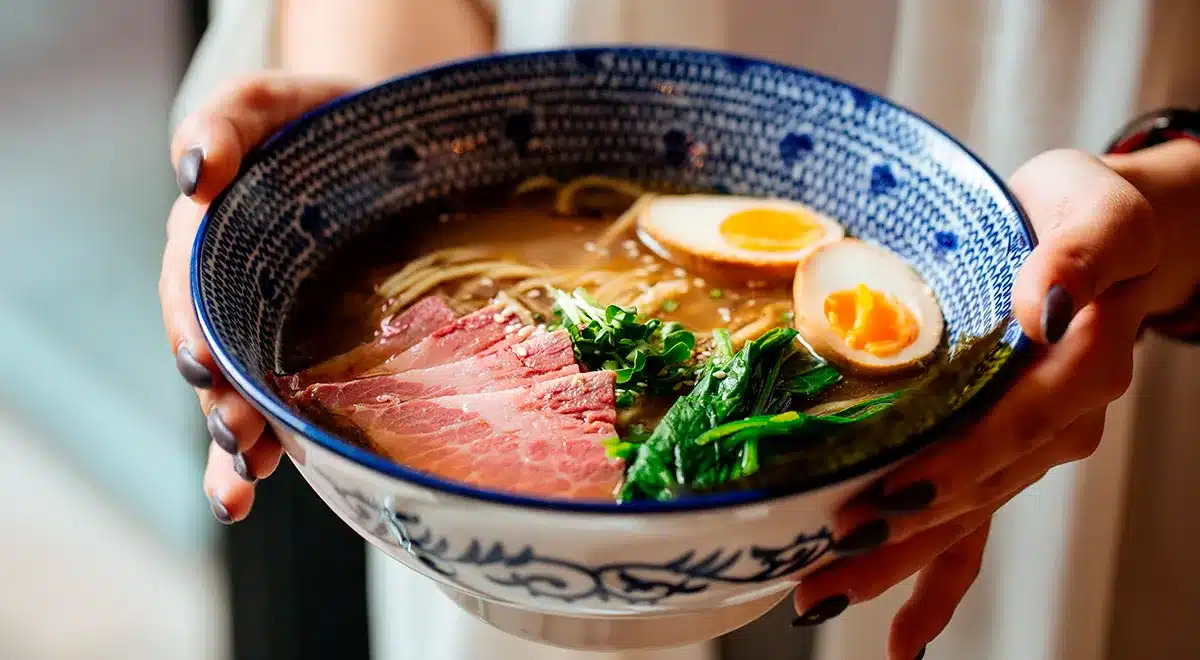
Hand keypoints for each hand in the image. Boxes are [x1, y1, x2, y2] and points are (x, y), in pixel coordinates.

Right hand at [161, 73, 354, 523]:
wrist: (390, 145)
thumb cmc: (322, 123)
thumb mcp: (269, 104)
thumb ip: (226, 123)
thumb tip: (192, 173)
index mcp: (215, 244)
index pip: (192, 292)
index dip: (193, 329)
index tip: (203, 362)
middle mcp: (235, 297)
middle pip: (215, 358)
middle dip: (220, 402)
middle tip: (234, 434)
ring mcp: (273, 332)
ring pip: (242, 395)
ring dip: (235, 444)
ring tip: (240, 482)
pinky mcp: (315, 355)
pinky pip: (290, 407)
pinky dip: (274, 449)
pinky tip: (263, 480)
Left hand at [793, 144, 1199, 659]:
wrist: (1101, 238)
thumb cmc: (1085, 213)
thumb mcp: (1093, 213)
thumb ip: (1078, 258)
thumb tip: (1045, 308)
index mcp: (1078, 364)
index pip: (1011, 426)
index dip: (952, 465)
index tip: (888, 496)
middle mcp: (1054, 421)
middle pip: (973, 490)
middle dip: (898, 534)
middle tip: (823, 567)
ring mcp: (1026, 447)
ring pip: (960, 517)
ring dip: (894, 564)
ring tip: (822, 598)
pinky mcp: (1001, 455)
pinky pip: (974, 529)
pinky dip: (937, 583)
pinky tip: (903, 638)